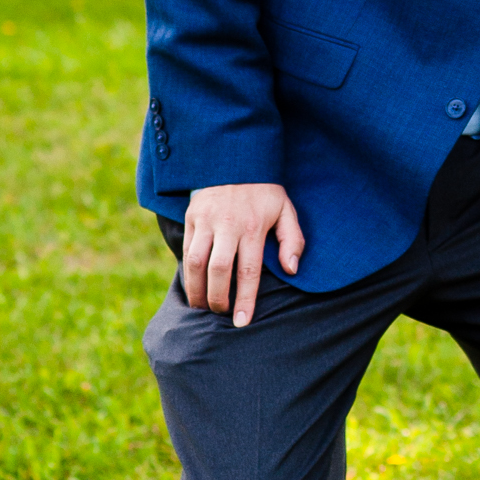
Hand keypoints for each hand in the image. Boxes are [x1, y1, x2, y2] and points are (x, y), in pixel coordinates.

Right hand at [182, 182, 304, 327]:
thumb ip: (292, 239)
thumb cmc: (264, 190)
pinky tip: (194, 285)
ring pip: (195, 263)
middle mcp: (227, 225)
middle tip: (221, 313)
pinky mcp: (192, 216)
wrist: (236, 157)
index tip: (242, 322)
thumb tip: (291, 269)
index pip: (248, 271)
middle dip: (217, 299)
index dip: (245, 300)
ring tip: (202, 306)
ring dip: (197, 290)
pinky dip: (187, 271)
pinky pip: (186, 249)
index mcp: (253, 226)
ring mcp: (206, 220)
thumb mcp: (286, 209)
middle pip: (218, 271)